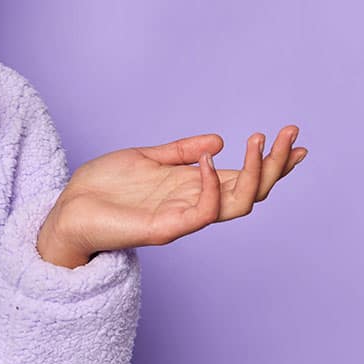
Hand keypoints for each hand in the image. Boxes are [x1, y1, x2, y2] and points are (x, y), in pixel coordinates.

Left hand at [39, 127, 307, 264]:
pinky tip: (210, 162)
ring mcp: (183, 218)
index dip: (271, 161)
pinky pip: (203, 212)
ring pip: (238, 203)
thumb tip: (219, 140)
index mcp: (192, 188)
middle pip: (252, 191)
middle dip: (276, 164)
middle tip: (292, 135)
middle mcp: (194, 205)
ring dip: (255, 173)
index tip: (295, 140)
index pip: (244, 178)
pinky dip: (212, 186)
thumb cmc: (103, 188)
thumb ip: (181, 151)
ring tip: (258, 141)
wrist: (68, 210)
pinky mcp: (165, 228)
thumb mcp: (145, 158)